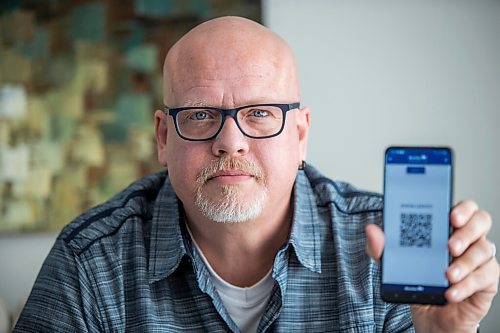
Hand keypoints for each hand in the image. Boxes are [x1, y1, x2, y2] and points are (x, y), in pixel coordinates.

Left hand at [366, 200, 499, 332]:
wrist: (430, 315)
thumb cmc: (418, 280)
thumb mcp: (394, 263)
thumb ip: (382, 247)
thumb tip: (371, 230)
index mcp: (447, 226)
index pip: (463, 207)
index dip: (462, 208)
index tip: (451, 216)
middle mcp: (467, 238)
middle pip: (481, 221)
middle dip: (466, 232)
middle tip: (449, 246)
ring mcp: (480, 258)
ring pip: (484, 250)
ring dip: (465, 263)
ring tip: (447, 275)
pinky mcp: (487, 280)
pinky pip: (485, 277)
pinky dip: (467, 285)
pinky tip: (451, 292)